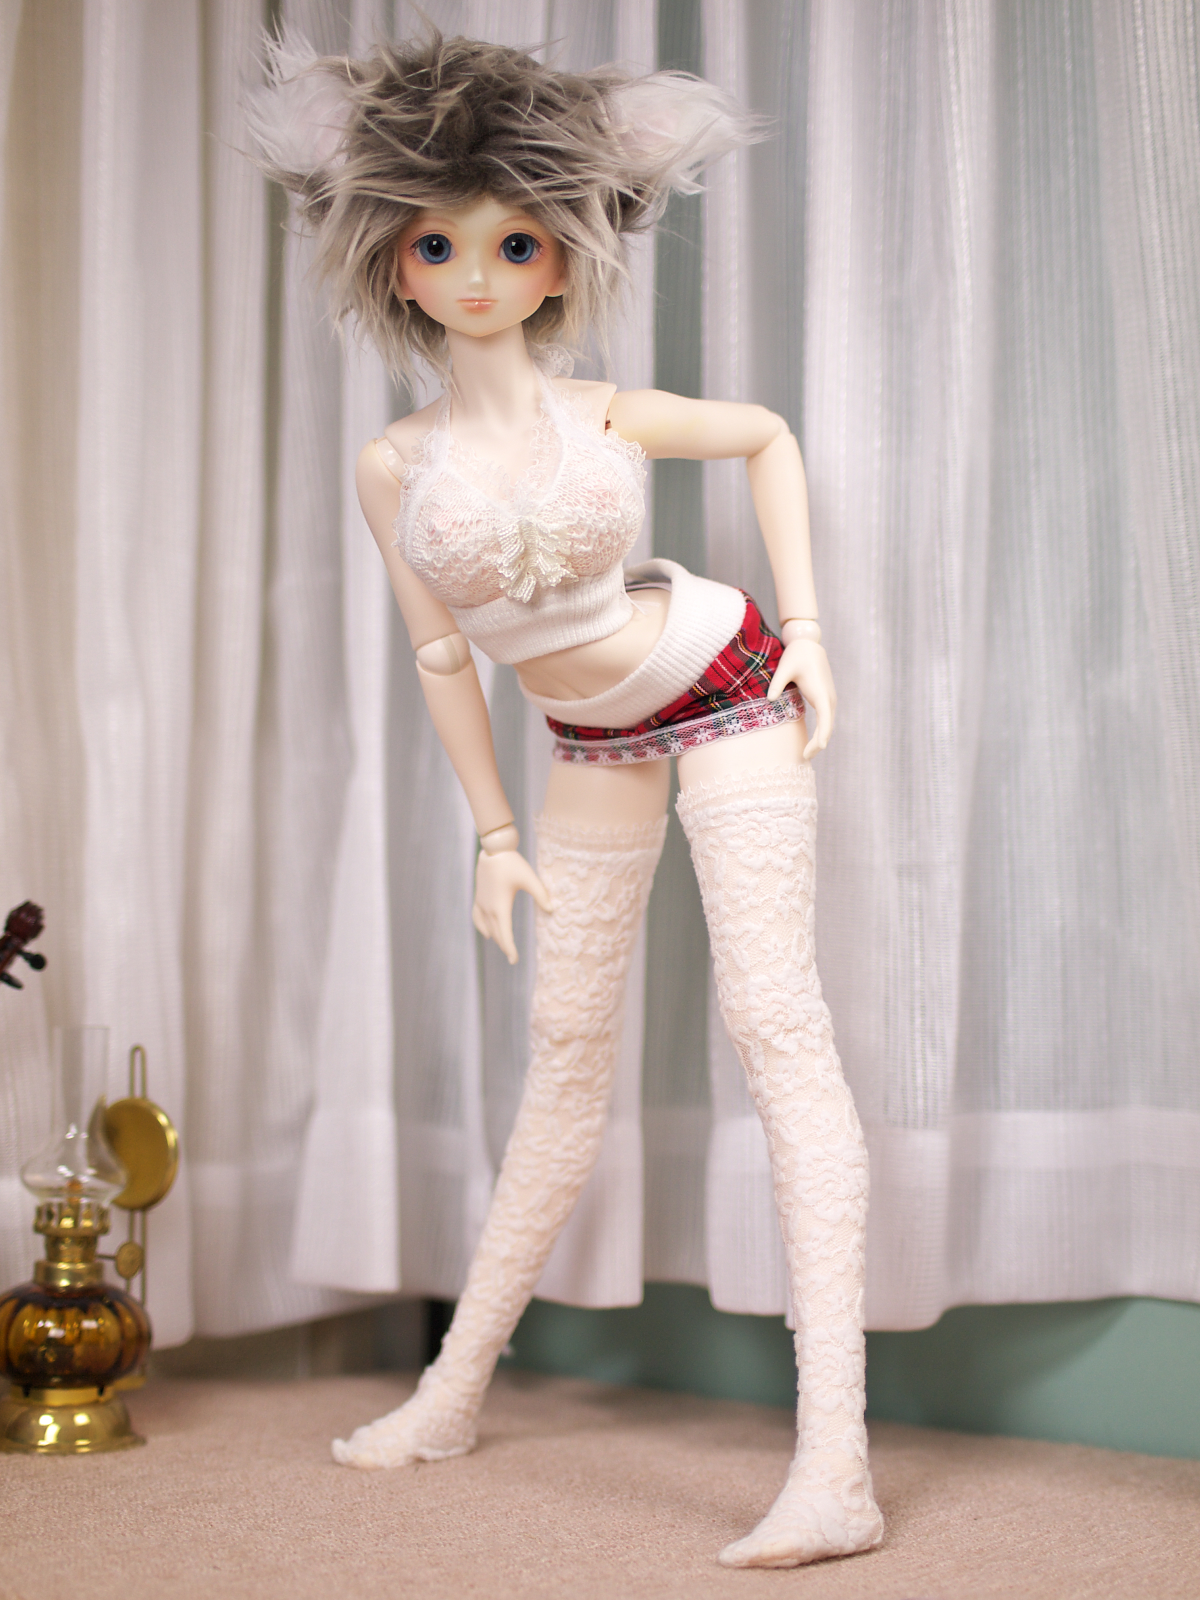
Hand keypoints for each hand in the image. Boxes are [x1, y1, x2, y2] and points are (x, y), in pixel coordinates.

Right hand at [472, 849, 551, 964]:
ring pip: (487, 928)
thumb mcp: (530, 878)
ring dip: (496, 937)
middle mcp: (489, 908)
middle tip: (513, 958)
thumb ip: (541, 894)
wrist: (493, 851)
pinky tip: (486, 933)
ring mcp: (481, 903)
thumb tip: (552, 909)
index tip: (514, 960)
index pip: (505, 935)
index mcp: (500, 907)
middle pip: (496, 934)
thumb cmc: (512, 864)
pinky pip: (477, 918)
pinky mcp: (478, 897)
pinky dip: (482, 928)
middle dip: (505, 946)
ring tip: (504, 945)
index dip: (510, 949)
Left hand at [767, 639, 835, 758]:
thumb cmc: (796, 656)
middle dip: (818, 743)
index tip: (819, 748)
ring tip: (807, 754)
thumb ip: (777, 683)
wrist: (809, 646)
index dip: (822, 734)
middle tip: (804, 757)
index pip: (825, 718)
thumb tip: (769, 699)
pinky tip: (812, 742)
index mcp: (820, 693)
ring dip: (820, 740)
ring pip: (828, 725)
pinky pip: (826, 720)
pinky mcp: (825, 699)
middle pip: (828, 726)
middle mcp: (829, 698)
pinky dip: (821, 732)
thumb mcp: (784, 668)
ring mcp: (829, 699)